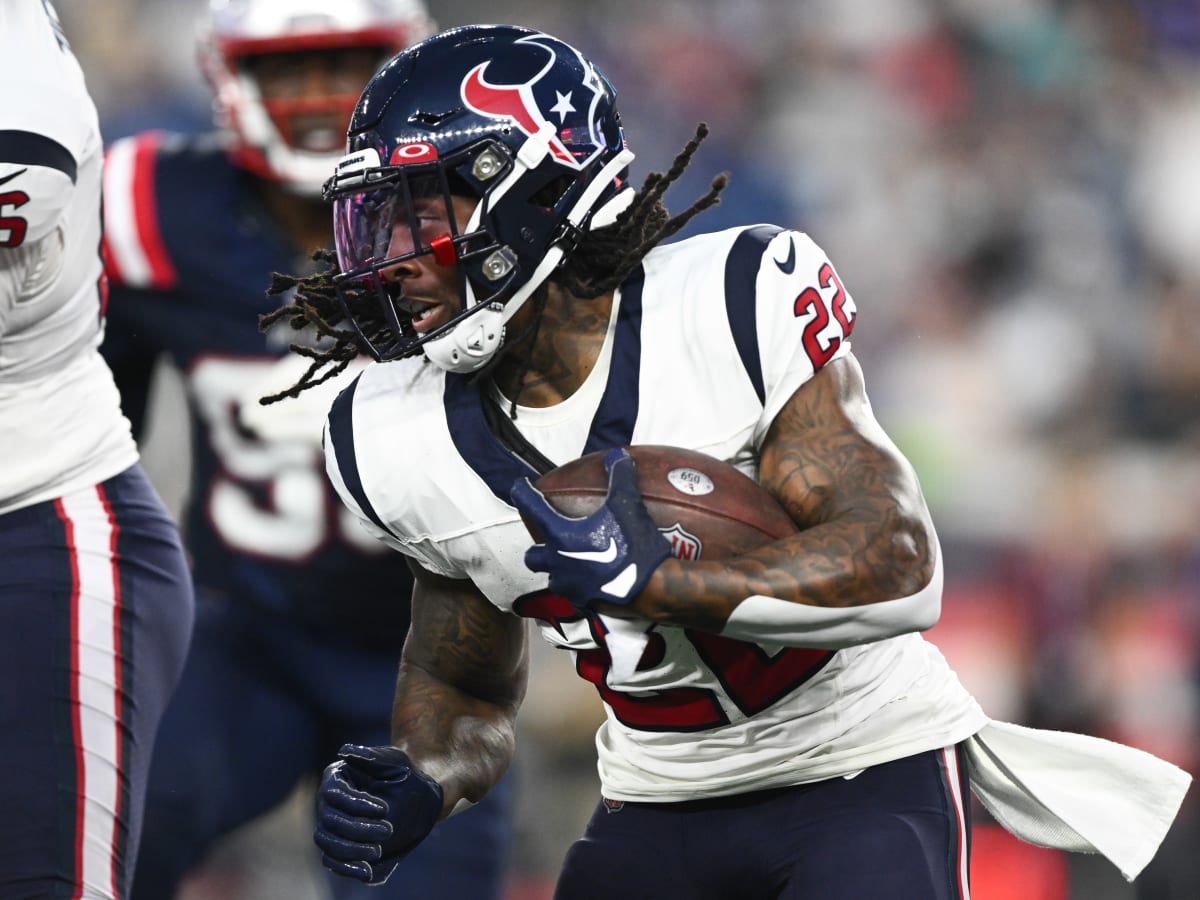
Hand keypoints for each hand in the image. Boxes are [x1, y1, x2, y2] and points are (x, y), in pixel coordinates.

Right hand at [313, 744, 443, 885]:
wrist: (419, 797)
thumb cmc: (405, 773)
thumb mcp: (394, 761)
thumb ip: (372, 757)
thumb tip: (344, 751)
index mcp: (337, 779)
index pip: (334, 794)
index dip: (357, 804)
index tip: (385, 809)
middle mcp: (329, 803)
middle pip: (330, 820)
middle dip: (357, 829)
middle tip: (388, 830)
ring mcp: (333, 826)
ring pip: (327, 842)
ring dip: (350, 850)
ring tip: (377, 851)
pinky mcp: (341, 846)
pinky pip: (332, 861)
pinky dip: (346, 868)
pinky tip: (367, 871)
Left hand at [511, 447, 671, 608]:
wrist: (651, 588)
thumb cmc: (634, 545)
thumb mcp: (628, 505)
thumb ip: (620, 477)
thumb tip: (617, 455)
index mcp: (561, 536)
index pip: (532, 508)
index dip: (523, 493)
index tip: (519, 486)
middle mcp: (557, 563)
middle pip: (532, 556)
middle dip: (538, 548)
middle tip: (552, 538)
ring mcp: (569, 587)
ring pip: (552, 578)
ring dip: (558, 569)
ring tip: (574, 561)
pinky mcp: (583, 604)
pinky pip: (573, 595)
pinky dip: (578, 586)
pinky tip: (593, 580)